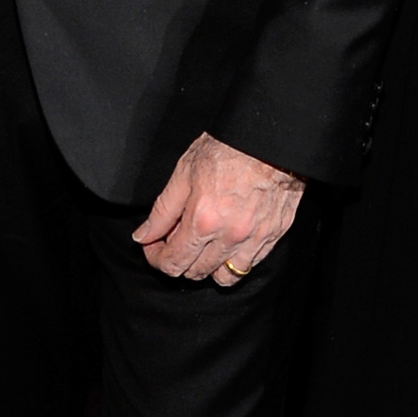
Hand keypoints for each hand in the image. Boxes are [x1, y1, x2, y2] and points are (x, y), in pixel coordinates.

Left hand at [133, 132, 303, 281]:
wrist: (270, 139)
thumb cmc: (230, 148)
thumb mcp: (184, 173)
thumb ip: (162, 211)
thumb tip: (144, 235)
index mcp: (203, 221)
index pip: (171, 263)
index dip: (155, 257)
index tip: (153, 245)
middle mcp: (229, 236)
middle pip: (195, 273)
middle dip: (179, 260)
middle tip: (177, 237)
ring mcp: (254, 239)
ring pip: (224, 277)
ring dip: (207, 266)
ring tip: (203, 244)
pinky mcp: (273, 236)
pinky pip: (249, 266)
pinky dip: (233, 261)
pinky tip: (226, 242)